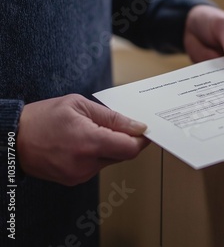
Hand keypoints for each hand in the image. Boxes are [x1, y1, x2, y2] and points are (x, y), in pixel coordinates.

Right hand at [17, 94, 149, 185]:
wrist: (12, 139)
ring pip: (111, 160)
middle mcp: (86, 163)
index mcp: (88, 142)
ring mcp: (79, 175)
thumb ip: (112, 117)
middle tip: (122, 124)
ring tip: (94, 131)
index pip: (130, 148)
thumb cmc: (43, 118)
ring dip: (111, 147)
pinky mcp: (74, 180)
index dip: (143, 140)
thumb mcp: (78, 105)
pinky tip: (85, 142)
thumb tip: (138, 126)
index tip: (147, 130)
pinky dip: (98, 154)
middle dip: (127, 140)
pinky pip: (97, 167)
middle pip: (123, 155)